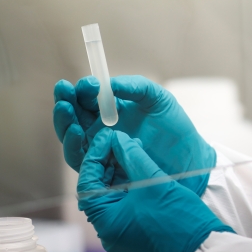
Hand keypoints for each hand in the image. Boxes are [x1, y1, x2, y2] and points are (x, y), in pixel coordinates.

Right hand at [54, 75, 215, 195]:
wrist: (188, 158)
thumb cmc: (174, 127)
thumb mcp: (157, 99)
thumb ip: (135, 86)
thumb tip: (109, 83)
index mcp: (110, 109)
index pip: (87, 96)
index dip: (83, 88)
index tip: (90, 83)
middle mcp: (99, 129)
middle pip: (72, 115)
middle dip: (65, 101)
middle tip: (64, 91)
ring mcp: (98, 149)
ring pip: (71, 136)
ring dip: (64, 122)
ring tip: (66, 108)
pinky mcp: (101, 168)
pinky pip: (80, 158)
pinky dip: (74, 145)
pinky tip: (78, 132)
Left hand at [77, 128, 232, 251]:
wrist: (203, 245)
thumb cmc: (178, 218)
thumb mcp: (153, 181)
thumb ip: (132, 156)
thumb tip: (118, 139)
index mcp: (105, 222)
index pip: (88, 182)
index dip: (95, 156)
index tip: (107, 137)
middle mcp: (108, 230)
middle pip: (98, 189)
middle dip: (108, 163)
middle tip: (119, 140)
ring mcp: (121, 233)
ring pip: (112, 196)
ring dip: (119, 173)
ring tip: (132, 150)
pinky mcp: (134, 232)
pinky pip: (124, 204)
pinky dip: (128, 186)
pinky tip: (139, 167)